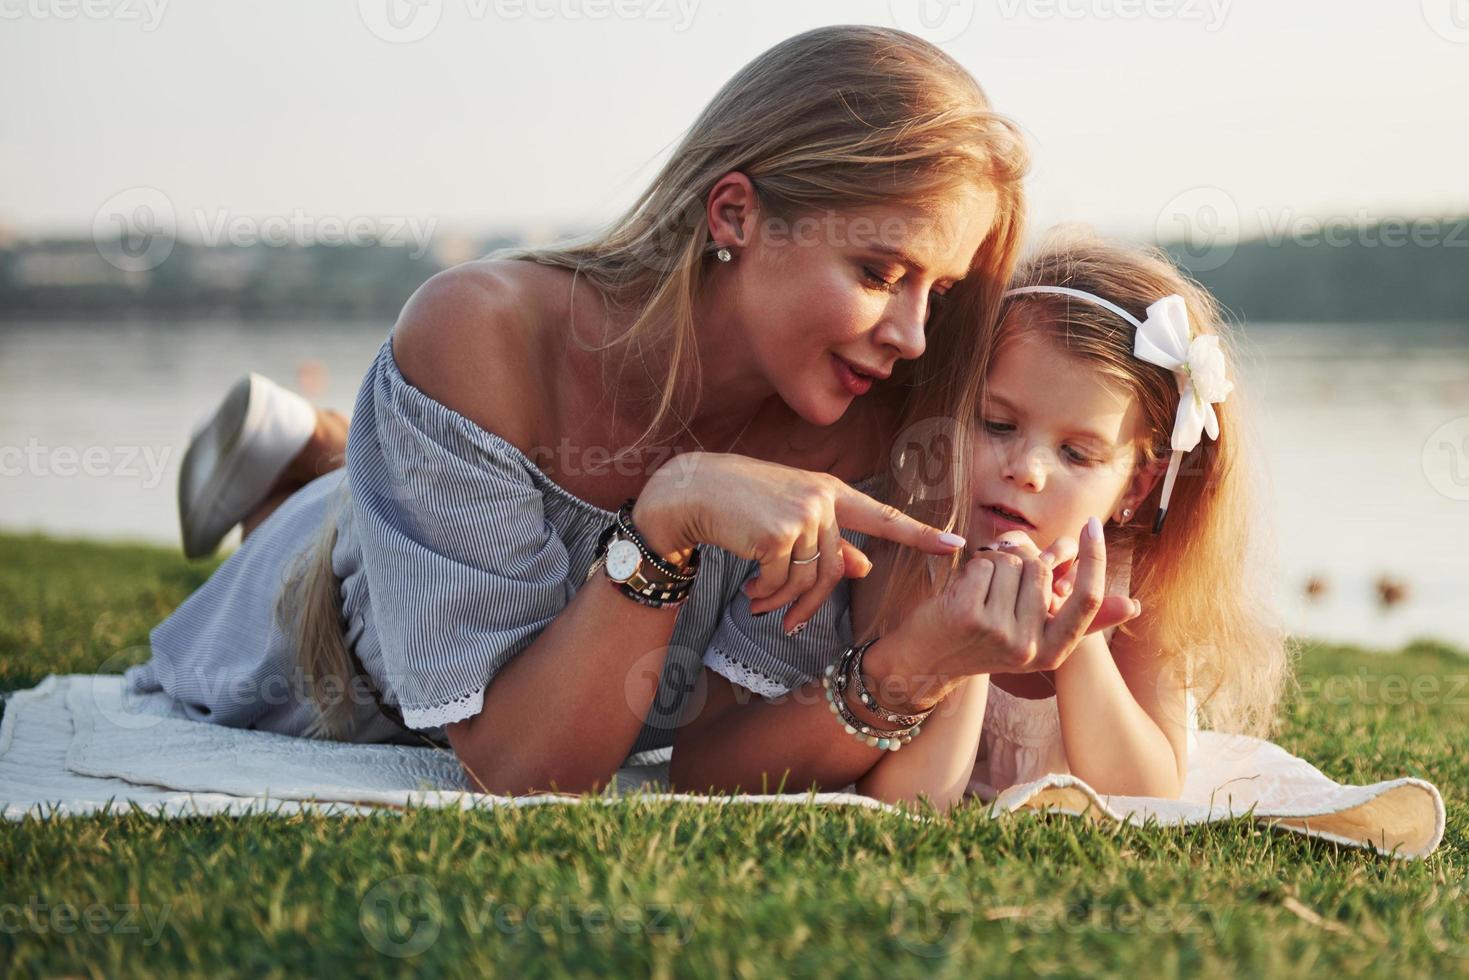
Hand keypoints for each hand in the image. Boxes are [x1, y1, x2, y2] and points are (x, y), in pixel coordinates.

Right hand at [635, 452, 966, 630]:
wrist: (691, 491)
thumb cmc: (740, 503)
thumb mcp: (790, 515)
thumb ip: (829, 540)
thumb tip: (864, 567)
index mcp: (831, 490)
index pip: (884, 517)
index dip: (920, 534)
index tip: (957, 545)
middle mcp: (823, 499)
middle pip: (835, 569)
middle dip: (811, 603)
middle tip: (788, 623)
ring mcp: (802, 514)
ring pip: (809, 580)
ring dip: (783, 602)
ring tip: (759, 604)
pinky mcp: (778, 532)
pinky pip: (782, 582)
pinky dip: (765, 595)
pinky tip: (749, 592)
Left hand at [897, 518, 1139, 678]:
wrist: (923, 662)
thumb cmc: (982, 640)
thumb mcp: (1034, 636)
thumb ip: (1077, 617)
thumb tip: (1135, 605)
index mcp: (1053, 652)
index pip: (1088, 600)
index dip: (1095, 559)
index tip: (1092, 525)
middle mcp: (1029, 648)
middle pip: (1041, 569)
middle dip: (1019, 560)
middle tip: (998, 579)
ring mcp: (999, 633)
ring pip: (1012, 563)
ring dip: (993, 564)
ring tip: (979, 591)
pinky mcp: (969, 616)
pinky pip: (985, 563)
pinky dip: (972, 567)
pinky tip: (961, 591)